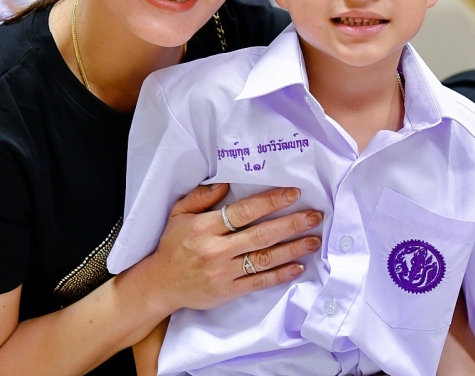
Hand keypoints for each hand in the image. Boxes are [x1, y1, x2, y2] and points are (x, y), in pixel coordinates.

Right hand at [137, 184, 321, 314]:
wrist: (159, 284)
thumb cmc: (172, 245)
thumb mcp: (180, 214)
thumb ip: (202, 196)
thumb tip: (227, 182)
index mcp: (205, 227)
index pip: (244, 212)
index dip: (271, 202)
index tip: (293, 194)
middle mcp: (216, 250)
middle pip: (261, 235)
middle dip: (291, 224)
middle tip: (315, 216)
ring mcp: (223, 273)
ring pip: (264, 259)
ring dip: (292, 249)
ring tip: (314, 240)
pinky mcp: (228, 292)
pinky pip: (259, 282)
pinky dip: (280, 275)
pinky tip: (298, 267)